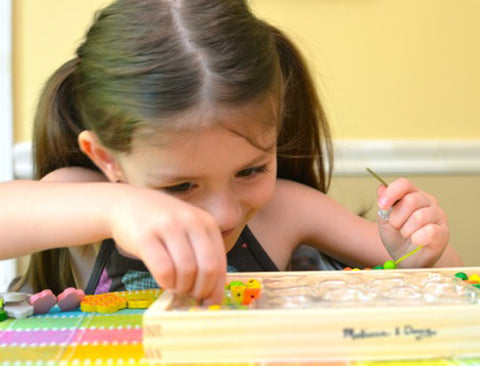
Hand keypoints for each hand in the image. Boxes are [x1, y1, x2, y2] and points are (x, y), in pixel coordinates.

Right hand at [108, 184, 225, 304]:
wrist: (127, 203)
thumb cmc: (162, 224)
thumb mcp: (189, 230)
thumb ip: (201, 254)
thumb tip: (211, 294)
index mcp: (207, 222)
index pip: (220, 263)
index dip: (216, 288)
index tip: (209, 302)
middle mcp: (191, 221)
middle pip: (207, 268)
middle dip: (200, 290)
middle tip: (190, 295)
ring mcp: (168, 226)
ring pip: (186, 271)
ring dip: (181, 287)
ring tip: (174, 287)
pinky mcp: (145, 235)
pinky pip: (163, 269)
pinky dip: (166, 282)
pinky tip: (163, 281)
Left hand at [376, 178, 448, 266]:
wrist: (408, 259)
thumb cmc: (397, 237)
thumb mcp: (385, 221)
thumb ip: (384, 205)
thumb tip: (381, 188)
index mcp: (412, 194)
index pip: (404, 184)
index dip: (392, 192)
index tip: (382, 205)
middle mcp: (428, 201)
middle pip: (410, 200)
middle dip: (397, 217)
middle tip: (396, 226)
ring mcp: (438, 215)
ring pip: (419, 217)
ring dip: (406, 230)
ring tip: (406, 235)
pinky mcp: (444, 232)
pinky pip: (429, 231)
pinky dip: (417, 238)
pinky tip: (416, 241)